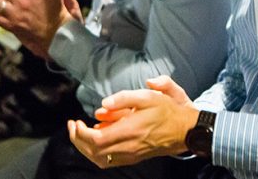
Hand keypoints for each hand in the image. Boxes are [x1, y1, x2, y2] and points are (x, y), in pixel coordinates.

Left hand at [68, 76, 198, 167]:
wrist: (185, 130)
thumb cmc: (166, 110)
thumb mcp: (148, 96)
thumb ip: (124, 98)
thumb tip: (103, 104)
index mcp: (131, 130)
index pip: (97, 139)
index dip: (81, 133)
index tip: (75, 121)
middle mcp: (129, 147)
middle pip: (94, 151)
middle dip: (78, 139)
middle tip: (72, 125)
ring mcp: (131, 155)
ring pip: (100, 159)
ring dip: (85, 147)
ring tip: (79, 132)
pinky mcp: (133, 158)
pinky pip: (109, 161)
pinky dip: (96, 152)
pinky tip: (96, 138)